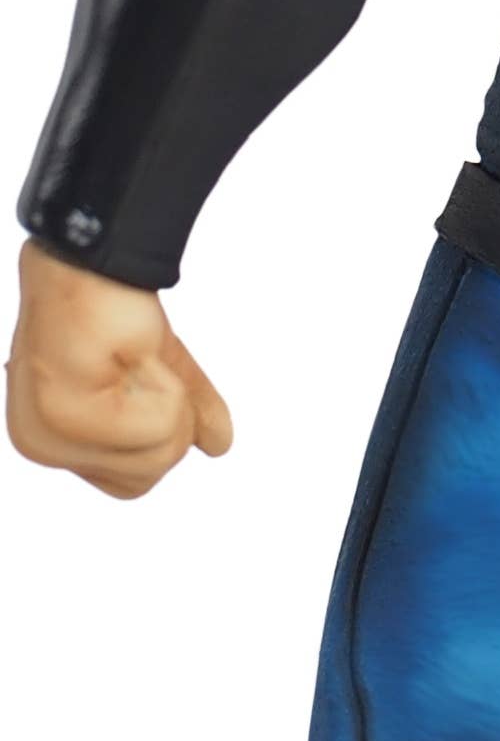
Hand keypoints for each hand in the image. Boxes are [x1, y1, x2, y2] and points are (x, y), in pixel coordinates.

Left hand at [6, 240, 232, 497]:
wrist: (93, 257)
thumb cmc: (113, 305)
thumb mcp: (161, 369)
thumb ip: (188, 412)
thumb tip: (219, 444)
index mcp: (50, 442)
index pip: (134, 483)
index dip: (158, 428)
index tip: (132, 375)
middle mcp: (38, 446)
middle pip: (149, 474)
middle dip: (166, 412)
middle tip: (133, 361)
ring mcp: (48, 434)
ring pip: (160, 453)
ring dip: (166, 392)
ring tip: (129, 353)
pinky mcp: (66, 413)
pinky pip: (161, 425)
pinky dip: (164, 379)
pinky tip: (129, 349)